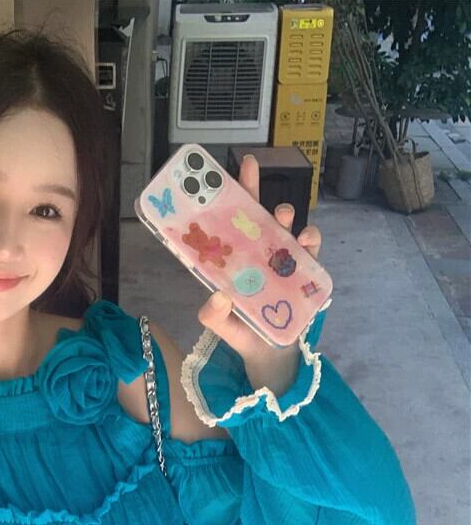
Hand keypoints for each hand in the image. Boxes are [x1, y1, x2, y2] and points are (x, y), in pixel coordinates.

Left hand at [197, 154, 322, 362]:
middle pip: (258, 216)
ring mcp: (282, 262)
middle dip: (256, 190)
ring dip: (285, 218)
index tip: (225, 169)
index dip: (231, 194)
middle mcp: (258, 255)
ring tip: (283, 218)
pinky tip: (305, 241)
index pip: (231, 223)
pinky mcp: (303, 274)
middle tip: (251, 170)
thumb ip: (213, 316)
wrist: (270, 355)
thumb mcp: (221, 326)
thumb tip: (218, 297)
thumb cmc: (243, 333)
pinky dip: (310, 243)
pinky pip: (310, 252)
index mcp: (235, 260)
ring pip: (285, 230)